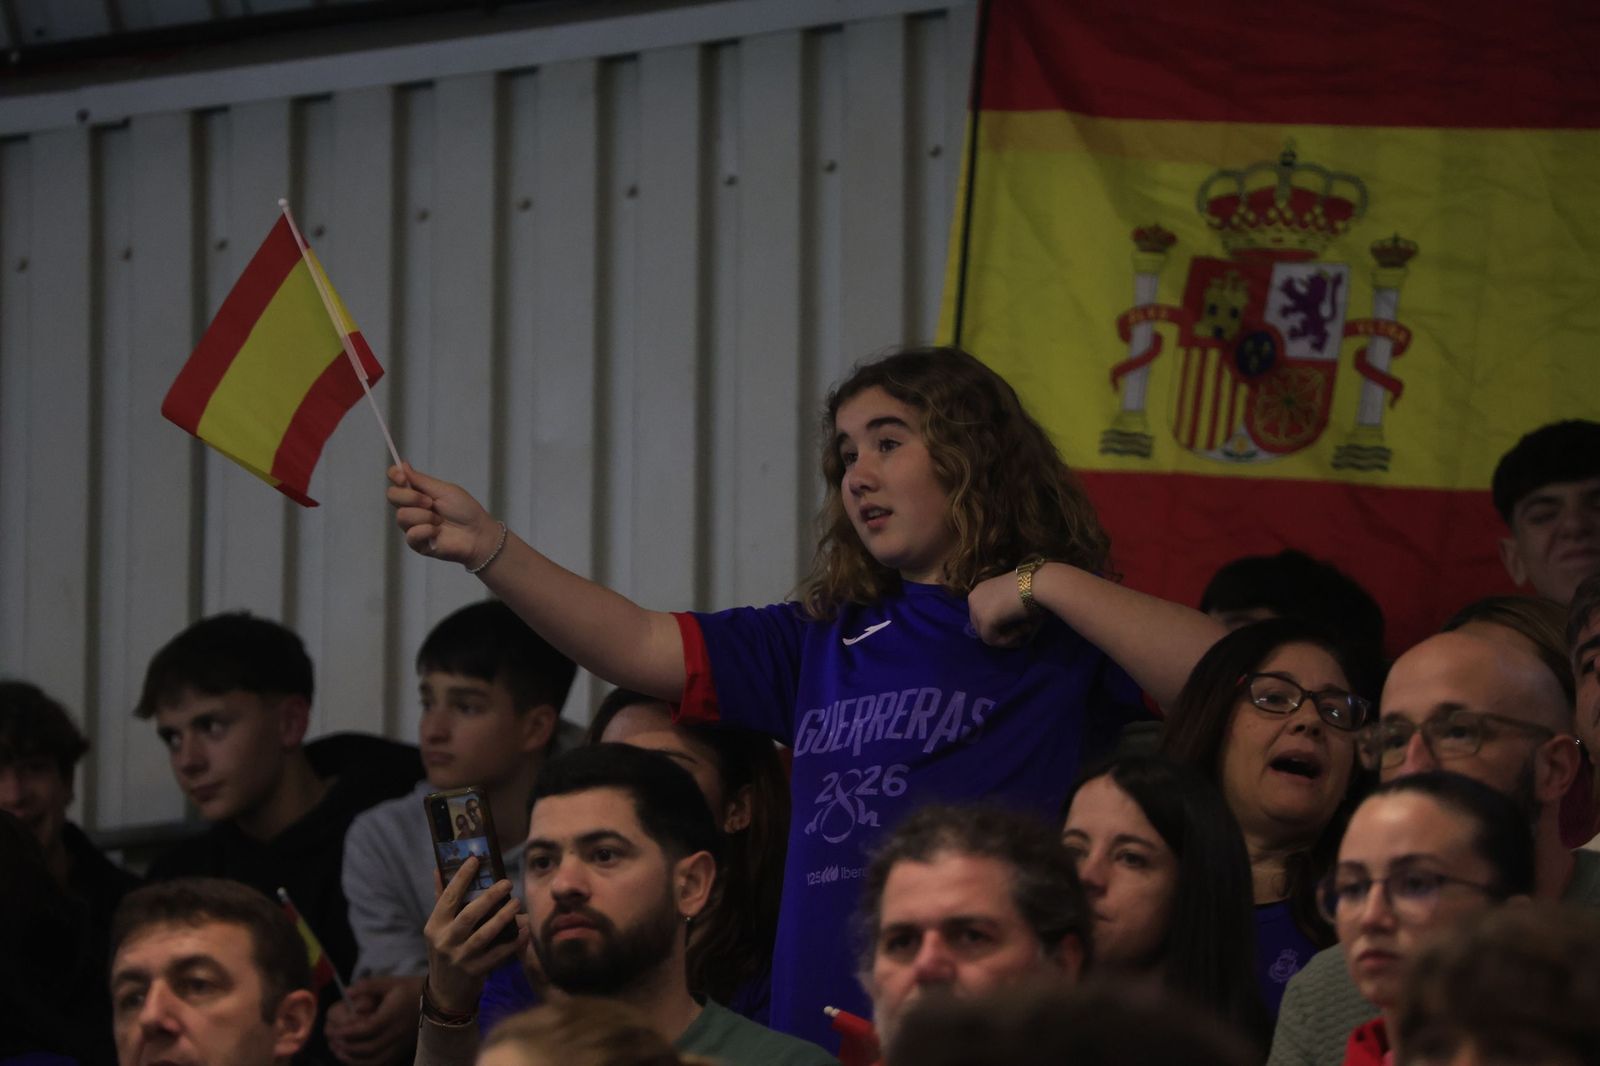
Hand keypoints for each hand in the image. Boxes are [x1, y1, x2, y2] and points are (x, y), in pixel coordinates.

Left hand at [325, 975, 423, 1065]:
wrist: (437, 1002)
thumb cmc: (412, 989)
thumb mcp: (391, 982)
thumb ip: (368, 986)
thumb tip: (347, 993)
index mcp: (393, 1015)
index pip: (367, 1029)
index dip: (348, 1032)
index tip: (334, 1030)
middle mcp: (397, 1034)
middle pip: (368, 1048)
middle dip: (347, 1046)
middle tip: (333, 1041)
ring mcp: (400, 1045)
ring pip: (374, 1061)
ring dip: (353, 1059)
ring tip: (339, 1051)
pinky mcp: (402, 1051)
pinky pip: (381, 1064)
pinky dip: (365, 1065)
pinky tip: (354, 1059)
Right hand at [386, 464, 499, 567]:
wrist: (478, 533)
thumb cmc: (465, 510)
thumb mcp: (445, 490)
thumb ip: (422, 480)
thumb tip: (403, 465)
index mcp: (418, 492)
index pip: (396, 481)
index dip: (394, 475)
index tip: (402, 477)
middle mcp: (412, 508)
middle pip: (392, 496)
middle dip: (411, 497)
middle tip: (430, 502)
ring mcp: (413, 526)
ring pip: (401, 516)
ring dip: (424, 516)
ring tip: (440, 520)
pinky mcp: (417, 543)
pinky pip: (411, 534)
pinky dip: (426, 530)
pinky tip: (438, 533)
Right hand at [422, 857, 528, 1015]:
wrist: (445, 993)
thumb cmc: (445, 951)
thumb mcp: (438, 928)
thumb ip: (441, 899)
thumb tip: (440, 867)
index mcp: (434, 926)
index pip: (448, 898)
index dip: (461, 878)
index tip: (475, 859)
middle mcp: (445, 941)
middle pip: (469, 915)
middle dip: (489, 897)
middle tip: (507, 882)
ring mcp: (461, 958)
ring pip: (484, 935)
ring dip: (503, 917)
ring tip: (516, 902)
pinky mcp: (476, 971)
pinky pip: (498, 954)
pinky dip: (512, 942)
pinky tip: (524, 930)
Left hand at [968, 568, 1042, 647]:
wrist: (1036, 583)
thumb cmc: (1029, 587)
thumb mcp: (1009, 597)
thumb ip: (1002, 609)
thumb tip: (1004, 626)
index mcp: (978, 590)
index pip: (980, 616)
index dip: (997, 625)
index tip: (1016, 626)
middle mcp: (972, 599)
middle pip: (980, 626)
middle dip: (1000, 633)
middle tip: (1021, 632)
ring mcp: (976, 609)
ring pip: (986, 635)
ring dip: (1006, 637)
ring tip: (1025, 629)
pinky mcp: (984, 620)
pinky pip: (992, 639)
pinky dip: (1007, 640)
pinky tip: (1023, 629)